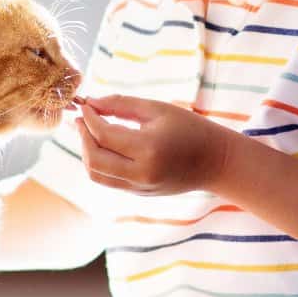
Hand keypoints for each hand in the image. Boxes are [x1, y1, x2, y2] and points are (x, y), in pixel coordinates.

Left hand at [76, 94, 235, 195]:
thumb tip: (91, 103)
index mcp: (148, 149)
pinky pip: (108, 180)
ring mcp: (139, 187)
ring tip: (89, 133)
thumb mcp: (157, 109)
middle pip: (94, 159)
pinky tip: (103, 146)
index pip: (104, 135)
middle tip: (81, 119)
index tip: (84, 105)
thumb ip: (121, 104)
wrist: (215, 162)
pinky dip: (98, 163)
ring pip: (96, 174)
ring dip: (86, 153)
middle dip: (82, 136)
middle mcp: (141, 173)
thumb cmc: (190, 128)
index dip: (89, 119)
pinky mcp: (139, 194)